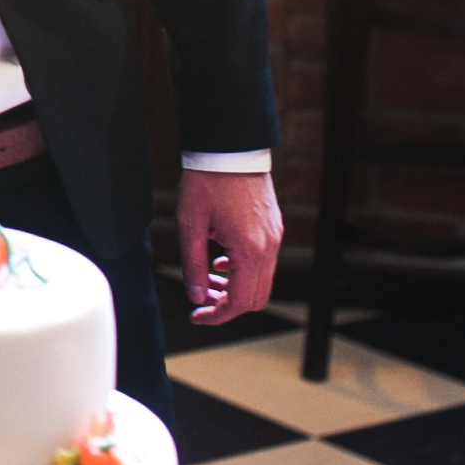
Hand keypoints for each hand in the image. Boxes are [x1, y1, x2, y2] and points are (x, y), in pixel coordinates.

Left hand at [177, 168, 282, 324]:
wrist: (229, 148)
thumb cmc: (206, 181)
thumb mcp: (190, 224)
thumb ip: (192, 265)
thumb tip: (195, 296)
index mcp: (249, 250)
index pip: (239, 302)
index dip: (217, 316)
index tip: (197, 316)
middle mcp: (269, 247)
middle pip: (256, 298)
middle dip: (228, 305)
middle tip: (202, 300)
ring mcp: (275, 236)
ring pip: (262, 281)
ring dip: (236, 287)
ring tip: (208, 280)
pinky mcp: (274, 227)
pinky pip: (264, 261)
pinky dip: (245, 270)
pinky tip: (221, 260)